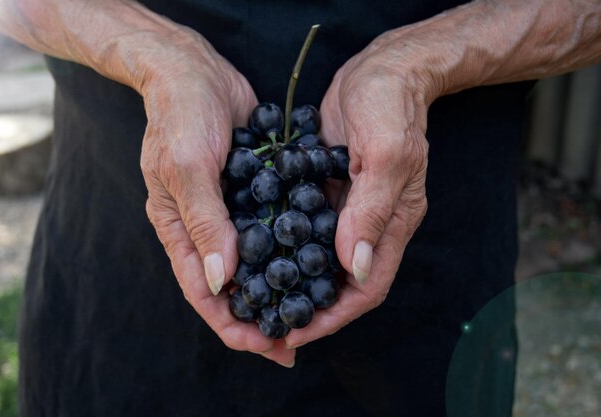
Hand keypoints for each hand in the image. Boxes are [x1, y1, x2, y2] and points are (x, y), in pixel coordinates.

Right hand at [138, 28, 294, 366]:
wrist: (193, 70)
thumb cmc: (181, 115)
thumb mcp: (188, 167)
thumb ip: (204, 223)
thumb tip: (219, 282)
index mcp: (179, 229)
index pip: (203, 292)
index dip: (232, 323)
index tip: (264, 345)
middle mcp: (203, 228)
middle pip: (231, 287)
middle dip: (259, 316)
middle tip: (294, 343)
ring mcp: (228, 212)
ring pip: (254, 264)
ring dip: (278, 289)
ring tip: (310, 310)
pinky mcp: (250, 193)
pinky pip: (270, 229)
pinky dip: (288, 249)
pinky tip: (315, 260)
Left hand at [285, 31, 432, 347]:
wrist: (382, 70)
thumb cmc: (391, 107)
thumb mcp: (385, 156)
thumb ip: (371, 212)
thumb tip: (354, 267)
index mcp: (392, 224)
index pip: (365, 288)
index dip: (333, 316)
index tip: (296, 333)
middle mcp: (370, 223)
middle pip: (340, 282)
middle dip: (310, 308)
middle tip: (269, 324)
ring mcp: (347, 207)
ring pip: (320, 259)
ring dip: (294, 280)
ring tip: (257, 297)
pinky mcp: (327, 189)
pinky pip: (306, 226)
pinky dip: (285, 243)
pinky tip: (256, 249)